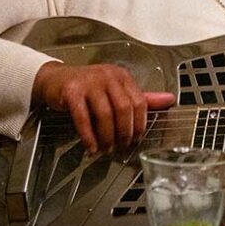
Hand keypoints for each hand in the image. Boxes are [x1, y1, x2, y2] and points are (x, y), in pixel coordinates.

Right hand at [32, 62, 174, 153]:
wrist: (55, 79)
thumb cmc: (88, 87)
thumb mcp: (116, 89)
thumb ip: (141, 97)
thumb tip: (169, 100)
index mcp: (122, 76)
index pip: (140, 101)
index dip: (140, 124)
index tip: (136, 138)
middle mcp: (108, 76)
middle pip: (124, 109)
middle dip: (124, 132)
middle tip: (121, 146)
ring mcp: (89, 82)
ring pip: (105, 114)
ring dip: (107, 137)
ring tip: (106, 149)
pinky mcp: (72, 91)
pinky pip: (83, 118)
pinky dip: (88, 136)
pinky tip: (91, 146)